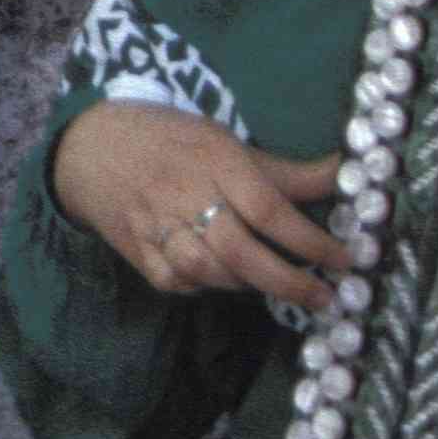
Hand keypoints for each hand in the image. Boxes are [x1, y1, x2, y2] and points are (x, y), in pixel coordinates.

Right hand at [48, 100, 345, 306]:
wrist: (91, 145)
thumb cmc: (171, 140)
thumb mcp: (228, 143)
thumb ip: (286, 171)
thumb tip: (346, 173)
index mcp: (214, 160)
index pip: (269, 209)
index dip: (310, 240)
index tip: (344, 260)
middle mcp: (185, 194)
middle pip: (240, 251)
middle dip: (287, 282)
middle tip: (324, 298)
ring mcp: (156, 224)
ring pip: (207, 271)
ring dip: (247, 284)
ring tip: (273, 284)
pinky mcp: (135, 249)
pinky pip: (175, 282)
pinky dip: (203, 287)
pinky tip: (222, 279)